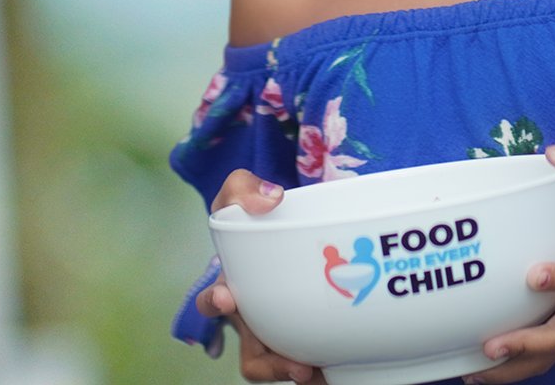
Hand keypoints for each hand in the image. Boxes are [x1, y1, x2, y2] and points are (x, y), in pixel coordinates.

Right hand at [196, 169, 321, 382]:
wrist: (285, 224)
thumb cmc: (254, 214)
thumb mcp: (239, 190)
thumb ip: (243, 188)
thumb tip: (270, 199)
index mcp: (231, 287)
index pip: (212, 304)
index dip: (214, 304)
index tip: (225, 296)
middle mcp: (251, 316)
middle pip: (253, 356)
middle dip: (271, 365)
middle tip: (297, 366)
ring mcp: (277, 328)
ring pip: (282, 364)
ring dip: (299, 372)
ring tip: (322, 373)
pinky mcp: (304, 331)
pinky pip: (310, 358)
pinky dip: (324, 366)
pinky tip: (342, 363)